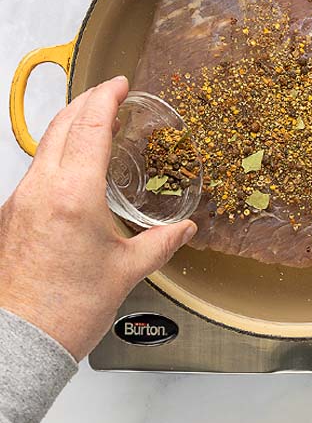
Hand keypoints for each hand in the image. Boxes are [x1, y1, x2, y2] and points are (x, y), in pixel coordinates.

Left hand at [0, 76, 196, 360]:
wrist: (21, 339)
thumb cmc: (67, 309)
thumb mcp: (127, 271)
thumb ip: (161, 243)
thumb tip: (183, 230)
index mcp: (73, 195)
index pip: (89, 126)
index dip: (106, 97)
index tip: (120, 84)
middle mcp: (42, 189)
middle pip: (62, 124)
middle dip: (87, 101)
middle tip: (110, 96)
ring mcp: (21, 200)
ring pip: (45, 144)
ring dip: (71, 126)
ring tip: (95, 126)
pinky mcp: (12, 214)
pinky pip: (37, 169)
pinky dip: (58, 153)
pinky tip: (74, 167)